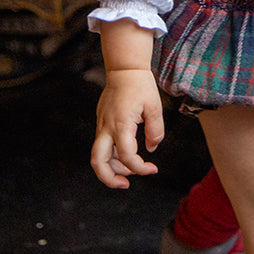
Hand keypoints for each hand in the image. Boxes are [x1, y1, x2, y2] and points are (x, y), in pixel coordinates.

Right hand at [90, 68, 164, 188]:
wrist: (124, 67)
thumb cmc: (140, 85)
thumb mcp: (155, 107)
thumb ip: (155, 131)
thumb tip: (151, 149)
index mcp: (120, 124)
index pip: (126, 156)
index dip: (139, 168)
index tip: (152, 169)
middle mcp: (106, 127)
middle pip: (97, 162)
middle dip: (109, 179)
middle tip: (126, 185)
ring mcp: (101, 124)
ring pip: (98, 155)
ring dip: (112, 168)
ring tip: (131, 171)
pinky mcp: (101, 121)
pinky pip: (102, 144)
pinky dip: (111, 155)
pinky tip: (126, 155)